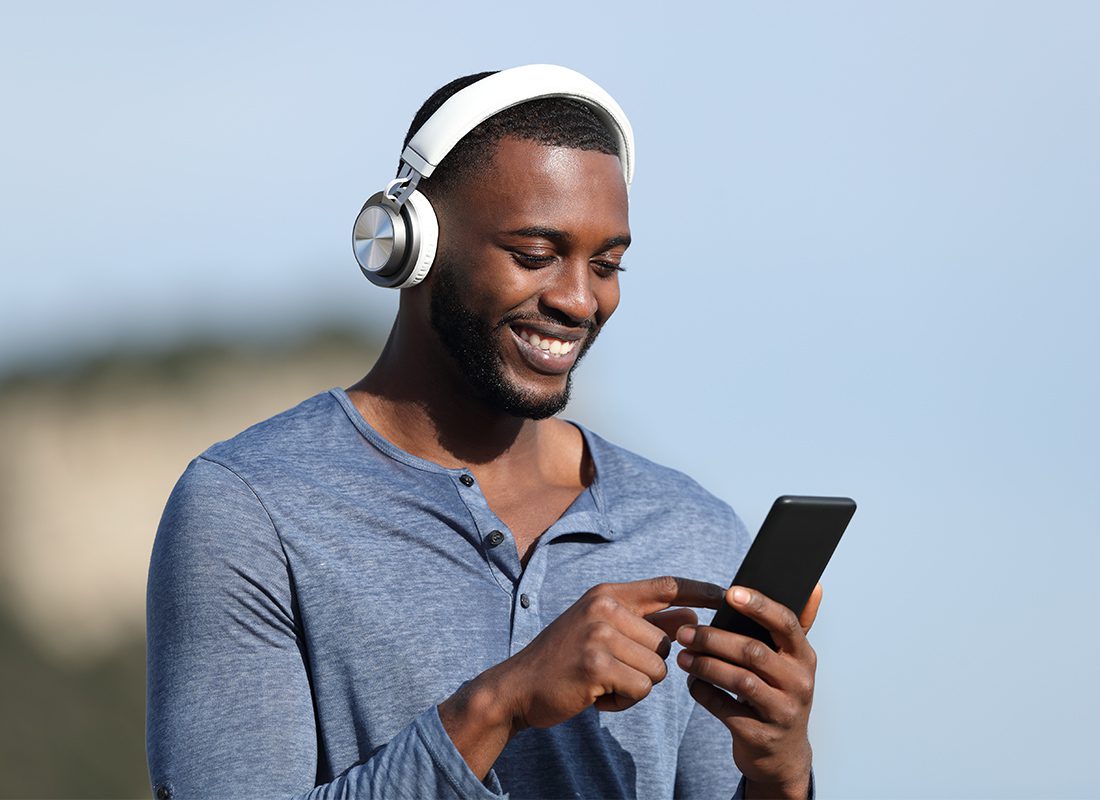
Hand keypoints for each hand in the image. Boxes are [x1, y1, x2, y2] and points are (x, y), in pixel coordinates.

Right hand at [440, 575, 723, 778]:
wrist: (518, 686)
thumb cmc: (564, 660)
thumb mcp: (602, 630)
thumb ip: (645, 621)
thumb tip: (693, 614)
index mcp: (608, 594)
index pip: (666, 586)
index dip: (700, 589)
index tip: (729, 594)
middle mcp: (605, 607)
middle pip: (666, 642)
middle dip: (647, 665)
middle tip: (610, 670)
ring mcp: (600, 634)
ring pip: (657, 669)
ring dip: (635, 685)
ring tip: (602, 682)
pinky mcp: (597, 664)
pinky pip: (640, 689)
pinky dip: (623, 701)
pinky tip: (596, 695)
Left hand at [675, 584, 822, 799]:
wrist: (782, 756)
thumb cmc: (780, 694)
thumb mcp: (793, 663)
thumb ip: (797, 625)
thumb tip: (814, 585)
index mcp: (805, 658)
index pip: (786, 624)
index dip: (758, 606)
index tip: (730, 592)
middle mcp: (799, 683)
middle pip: (753, 652)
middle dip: (713, 639)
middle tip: (684, 632)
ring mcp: (781, 712)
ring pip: (738, 680)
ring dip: (704, 665)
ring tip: (682, 656)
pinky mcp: (759, 735)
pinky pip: (724, 708)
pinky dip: (703, 693)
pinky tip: (691, 683)